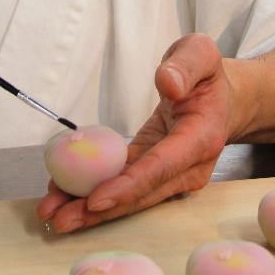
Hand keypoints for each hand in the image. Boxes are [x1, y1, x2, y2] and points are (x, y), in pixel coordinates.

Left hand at [37, 34, 233, 232]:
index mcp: (201, 138)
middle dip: (100, 210)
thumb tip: (167, 84)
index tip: (96, 200)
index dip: (129, 185)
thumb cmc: (208, 76)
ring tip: (52, 214)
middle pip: (141, 193)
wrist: (222, 100)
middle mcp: (189, 167)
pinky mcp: (154, 173)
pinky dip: (95, 191)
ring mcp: (172, 175)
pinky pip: (124, 184)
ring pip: (130, 196)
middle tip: (59, 220)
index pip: (162, 167)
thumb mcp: (201, 54)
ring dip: (90, 209)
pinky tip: (64, 195)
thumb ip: (186, 66)